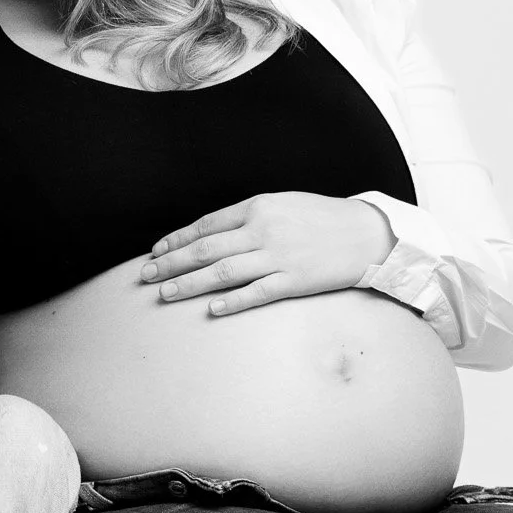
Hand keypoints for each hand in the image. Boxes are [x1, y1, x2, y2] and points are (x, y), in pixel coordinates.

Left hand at [139, 193, 394, 315]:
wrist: (368, 232)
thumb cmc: (321, 217)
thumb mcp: (282, 203)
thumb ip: (247, 216)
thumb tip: (210, 234)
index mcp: (257, 207)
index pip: (205, 225)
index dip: (177, 240)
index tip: (156, 251)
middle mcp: (263, 230)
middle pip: (205, 249)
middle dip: (171, 263)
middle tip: (145, 276)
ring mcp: (278, 256)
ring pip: (223, 272)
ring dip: (189, 284)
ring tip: (164, 294)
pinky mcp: (295, 280)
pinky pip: (257, 293)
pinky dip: (233, 301)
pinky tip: (212, 309)